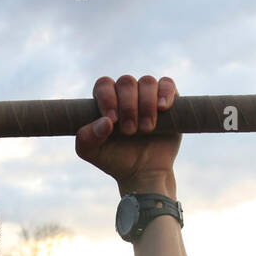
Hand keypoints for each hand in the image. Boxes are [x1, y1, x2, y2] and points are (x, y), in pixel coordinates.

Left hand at [75, 74, 179, 195]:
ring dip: (146, 105)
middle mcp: (126, 94)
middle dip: (128, 106)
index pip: (104, 85)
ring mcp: (147, 95)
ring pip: (147, 82)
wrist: (143, 174)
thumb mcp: (92, 153)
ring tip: (146, 129)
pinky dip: (165, 92)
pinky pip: (167, 83)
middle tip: (129, 131)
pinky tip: (162, 108)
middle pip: (126, 82)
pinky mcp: (168, 100)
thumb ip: (87, 138)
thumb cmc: (115, 161)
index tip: (112, 120)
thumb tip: (105, 122)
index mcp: (106, 101)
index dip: (108, 98)